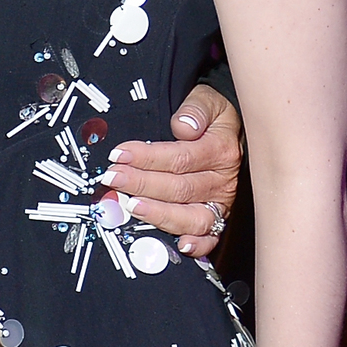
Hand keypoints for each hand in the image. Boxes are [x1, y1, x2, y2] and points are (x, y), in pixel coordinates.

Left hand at [99, 83, 242, 256]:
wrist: (232, 129)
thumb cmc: (213, 116)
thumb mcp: (209, 101)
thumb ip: (196, 109)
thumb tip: (183, 126)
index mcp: (220, 150)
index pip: (179, 157)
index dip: (147, 157)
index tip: (119, 154)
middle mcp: (222, 180)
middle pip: (179, 188)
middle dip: (141, 184)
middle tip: (113, 179)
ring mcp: (221, 202)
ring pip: (192, 216)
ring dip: (160, 214)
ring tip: (132, 207)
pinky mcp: (219, 217)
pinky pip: (212, 237)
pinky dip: (199, 245)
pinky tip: (180, 245)